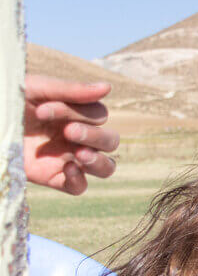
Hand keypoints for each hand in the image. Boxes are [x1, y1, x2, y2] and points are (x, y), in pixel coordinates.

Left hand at [24, 75, 119, 194]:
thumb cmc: (8, 101)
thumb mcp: (36, 90)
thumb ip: (71, 91)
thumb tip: (108, 88)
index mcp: (75, 113)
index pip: (97, 114)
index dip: (76, 112)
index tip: (42, 109)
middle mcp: (76, 137)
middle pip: (110, 141)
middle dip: (95, 135)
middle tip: (67, 132)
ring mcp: (67, 159)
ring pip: (106, 166)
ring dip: (98, 160)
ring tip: (80, 154)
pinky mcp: (53, 179)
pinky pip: (80, 187)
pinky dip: (79, 179)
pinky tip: (67, 169)